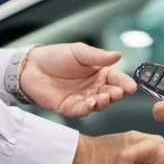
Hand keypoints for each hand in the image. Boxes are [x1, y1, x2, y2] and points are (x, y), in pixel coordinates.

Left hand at [20, 43, 136, 117]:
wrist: (31, 67)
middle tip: (118, 93)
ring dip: (103, 102)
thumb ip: (98, 56)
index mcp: (99, 73)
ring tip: (104, 97)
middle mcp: (94, 87)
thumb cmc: (56, 56)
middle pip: (110, 93)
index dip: (125, 83)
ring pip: (98, 104)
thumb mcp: (79, 52)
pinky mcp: (70, 108)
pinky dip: (88, 109)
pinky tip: (90, 103)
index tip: (131, 86)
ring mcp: (83, 99)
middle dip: (115, 94)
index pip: (116, 79)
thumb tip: (118, 55)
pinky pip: (82, 111)